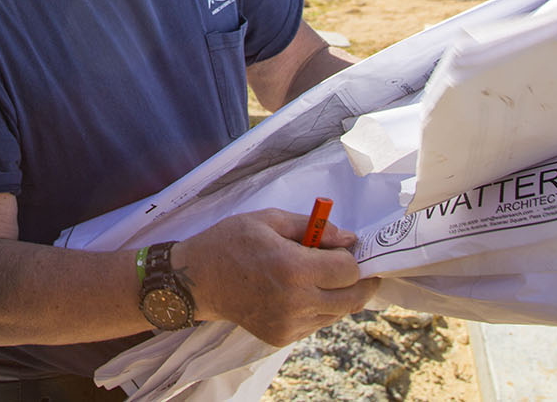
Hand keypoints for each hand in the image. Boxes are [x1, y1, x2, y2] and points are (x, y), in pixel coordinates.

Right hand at [175, 209, 379, 346]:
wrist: (197, 279)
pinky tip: (302, 291)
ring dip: (339, 294)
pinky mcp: (281, 337)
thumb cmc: (231, 242)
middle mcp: (295, 301)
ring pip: (338, 313)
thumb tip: (349, 239)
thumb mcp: (269, 219)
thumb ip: (314, 227)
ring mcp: (289, 324)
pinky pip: (317, 323)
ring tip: (321, 276)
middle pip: (353, 299)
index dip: (352, 257)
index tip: (344, 248)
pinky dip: (320, 307)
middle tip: (355, 267)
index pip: (349, 271)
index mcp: (293, 268)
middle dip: (360, 281)